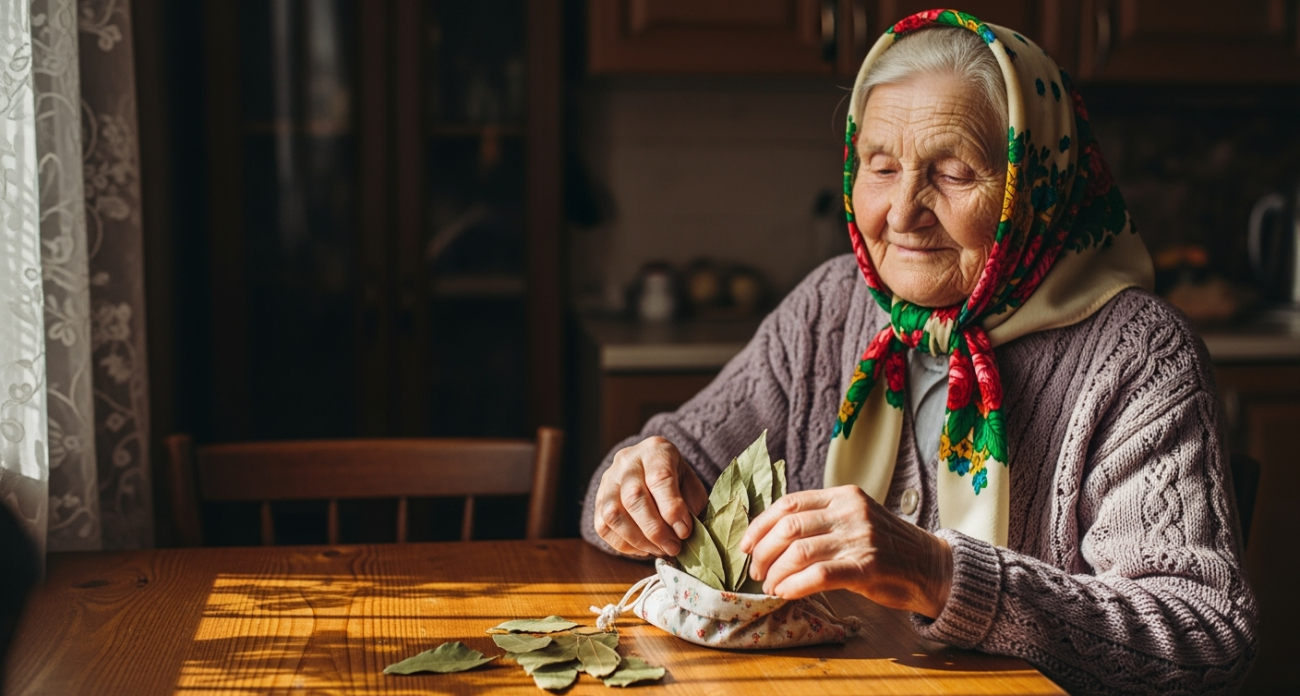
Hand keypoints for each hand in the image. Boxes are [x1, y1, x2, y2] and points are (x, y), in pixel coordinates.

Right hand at [594, 437, 708, 556]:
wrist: (654, 474)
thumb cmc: (678, 483)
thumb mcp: (691, 486)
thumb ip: (689, 506)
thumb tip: (681, 533)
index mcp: (655, 450)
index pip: (659, 478)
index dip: (672, 509)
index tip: (684, 531)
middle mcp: (627, 461)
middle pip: (633, 497)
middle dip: (656, 529)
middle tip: (673, 546)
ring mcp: (608, 481)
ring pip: (614, 514)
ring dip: (639, 540)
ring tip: (660, 550)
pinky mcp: (597, 502)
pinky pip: (604, 528)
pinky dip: (625, 545)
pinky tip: (644, 548)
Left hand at [739, 485, 952, 617]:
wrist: (931, 566)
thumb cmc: (887, 547)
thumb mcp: (855, 518)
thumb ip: (821, 519)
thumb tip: (771, 535)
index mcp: (843, 496)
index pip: (789, 503)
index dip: (760, 525)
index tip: (745, 545)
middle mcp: (850, 512)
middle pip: (788, 527)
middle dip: (763, 552)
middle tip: (755, 571)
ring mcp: (860, 539)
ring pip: (798, 552)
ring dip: (775, 573)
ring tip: (769, 585)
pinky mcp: (867, 568)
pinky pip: (819, 575)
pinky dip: (794, 585)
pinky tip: (785, 593)